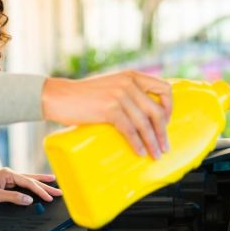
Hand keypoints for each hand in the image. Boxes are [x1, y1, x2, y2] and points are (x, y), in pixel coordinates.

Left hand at [0, 168, 60, 208]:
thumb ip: (13, 198)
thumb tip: (29, 200)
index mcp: (7, 174)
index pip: (29, 183)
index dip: (41, 190)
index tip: (51, 197)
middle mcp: (7, 174)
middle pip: (31, 179)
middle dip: (45, 185)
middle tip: (60, 190)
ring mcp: (5, 178)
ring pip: (27, 181)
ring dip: (39, 183)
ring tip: (53, 182)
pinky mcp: (2, 184)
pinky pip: (20, 185)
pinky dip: (29, 187)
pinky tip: (34, 187)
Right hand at [41, 70, 172, 157]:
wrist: (60, 96)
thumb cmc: (84, 95)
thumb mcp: (112, 85)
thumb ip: (129, 91)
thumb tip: (147, 113)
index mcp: (132, 76)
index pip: (164, 88)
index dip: (169, 107)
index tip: (166, 122)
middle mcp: (128, 83)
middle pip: (157, 110)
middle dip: (163, 131)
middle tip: (164, 147)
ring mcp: (119, 95)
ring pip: (144, 123)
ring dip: (152, 142)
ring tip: (155, 154)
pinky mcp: (109, 109)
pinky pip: (130, 130)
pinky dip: (137, 143)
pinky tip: (139, 152)